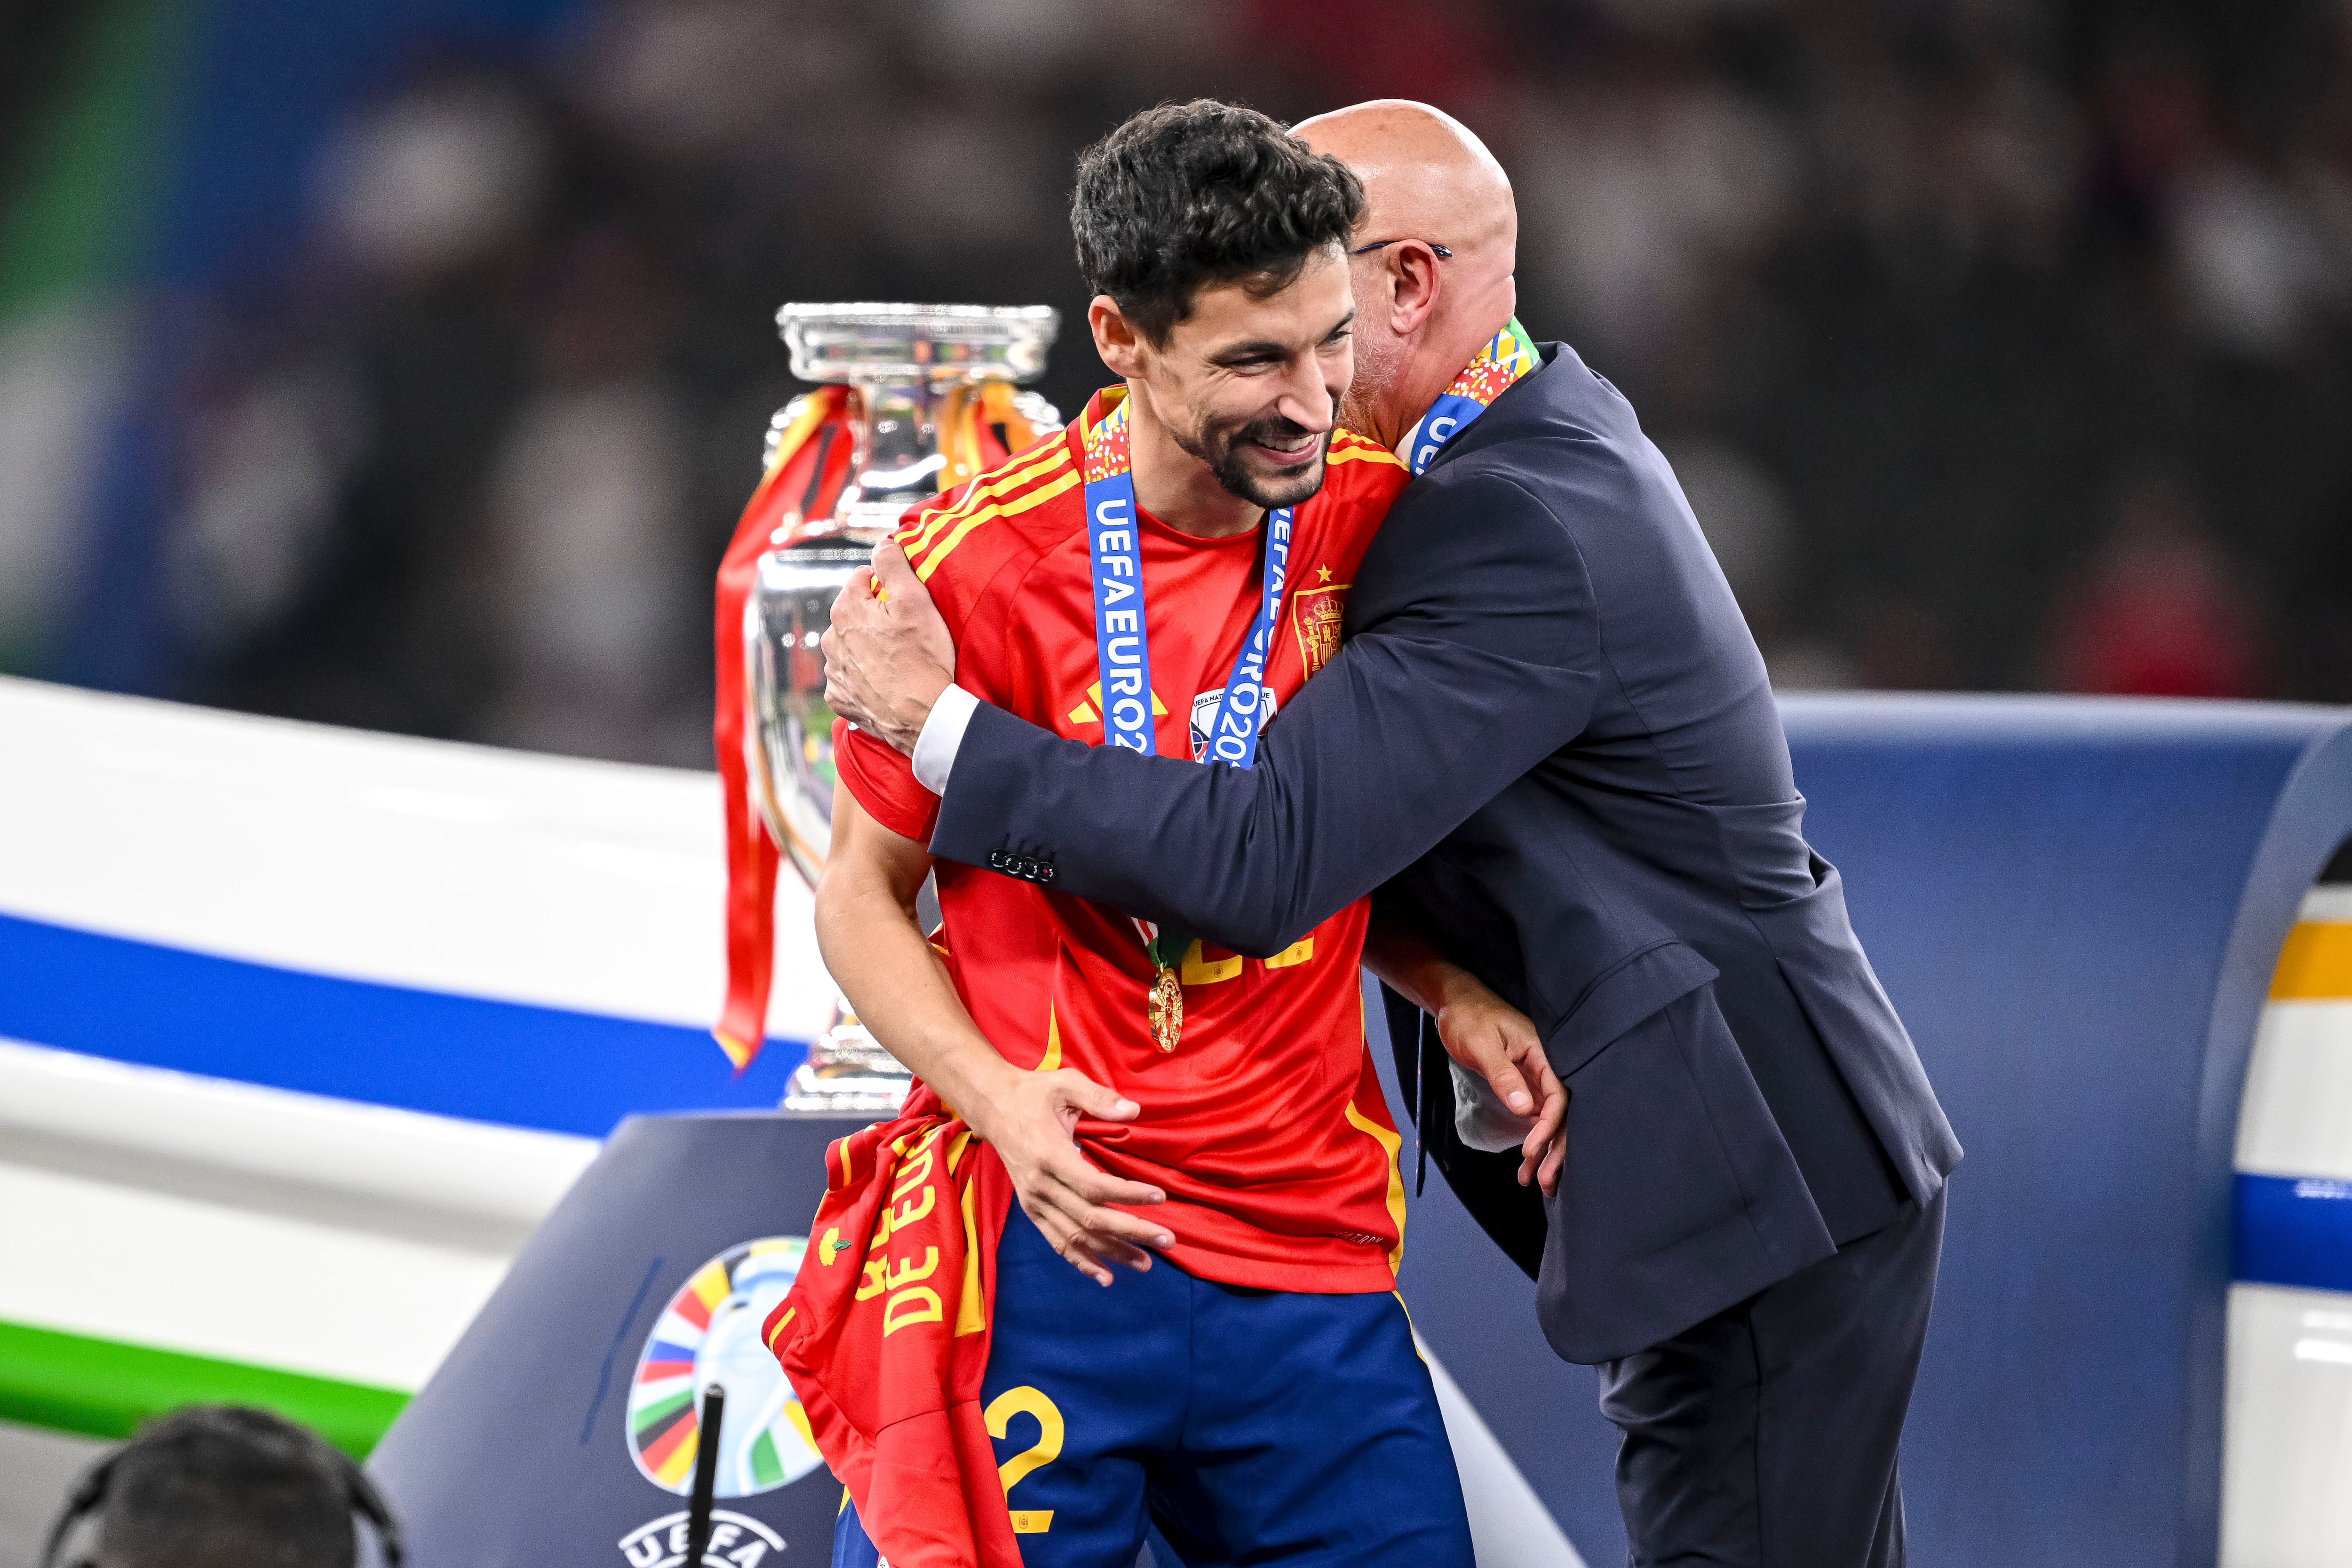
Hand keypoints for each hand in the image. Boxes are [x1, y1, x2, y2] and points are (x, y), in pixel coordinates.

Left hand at [822, 542, 954, 756]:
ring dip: (868, 647)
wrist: (922, 717)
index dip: (886, 586)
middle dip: (875, 617)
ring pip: (850, 646)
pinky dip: (864, 677)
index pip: (862, 579)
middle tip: (906, 633)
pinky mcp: (839, 698)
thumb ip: (893, 564)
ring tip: (897, 660)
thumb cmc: (923, 658)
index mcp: (845, 609)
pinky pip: (849, 678)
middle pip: (854, 613)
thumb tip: (881, 544)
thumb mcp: (915, 600)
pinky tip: (885, 681)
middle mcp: (829, 639)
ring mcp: (833, 672)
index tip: (906, 602)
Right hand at [966, 1065, 1172, 1284]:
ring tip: (1146, 1263)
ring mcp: (1035, 1202)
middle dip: (1132, 1232)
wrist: (993, 1108)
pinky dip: (1081, 1262)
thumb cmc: (1034, 1094)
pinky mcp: (1032, 1210)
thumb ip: (1099, 1097)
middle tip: (1167, 1240)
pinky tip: (1106, 1277)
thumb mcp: (1066, 1084)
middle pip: (1091, 1219)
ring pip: (1076, 1237)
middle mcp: (1041, 1186)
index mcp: (1050, 1156)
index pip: (1094, 1186)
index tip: (1159, 1197)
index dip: (1128, 1195)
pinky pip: (1057, 1242)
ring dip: (1112, 1253)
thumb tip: (1134, 1111)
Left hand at [1434, 984, 1566, 1195]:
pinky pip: (1536, 1118)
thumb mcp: (1481, 1044)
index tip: (1531, 1150)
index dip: (1549, 1125)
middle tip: (1545, 1181)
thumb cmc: (1468, 1018)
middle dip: (1556, 1148)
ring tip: (1537, 1182)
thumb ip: (1503, 1075)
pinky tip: (1528, 1165)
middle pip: (1561, 1113)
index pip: (1558, 1094)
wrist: (1456, 1005)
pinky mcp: (1525, 1088)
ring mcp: (1536, 1079)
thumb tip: (1523, 1109)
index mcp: (1543, 1052)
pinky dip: (1534, 1141)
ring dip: (1546, 1151)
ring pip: (1550, 1120)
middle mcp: (1544, 1068)